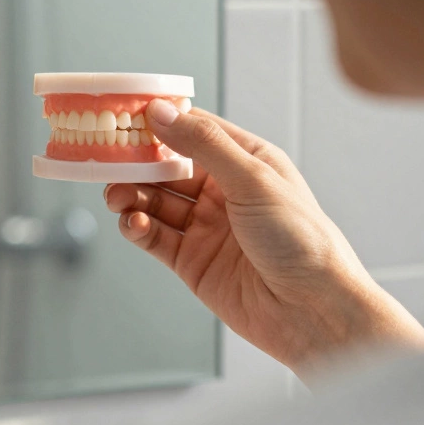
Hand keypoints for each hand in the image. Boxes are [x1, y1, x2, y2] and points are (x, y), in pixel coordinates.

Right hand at [105, 101, 423, 380]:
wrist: (314, 311)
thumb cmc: (303, 241)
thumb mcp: (253, 179)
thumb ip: (203, 145)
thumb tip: (162, 112)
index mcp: (246, 161)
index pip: (193, 130)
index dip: (159, 122)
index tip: (124, 116)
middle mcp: (224, 191)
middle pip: (166, 167)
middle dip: (136, 164)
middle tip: (109, 162)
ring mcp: (207, 227)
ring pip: (155, 201)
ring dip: (131, 196)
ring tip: (118, 198)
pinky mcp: (192, 261)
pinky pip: (155, 237)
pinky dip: (138, 228)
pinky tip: (134, 224)